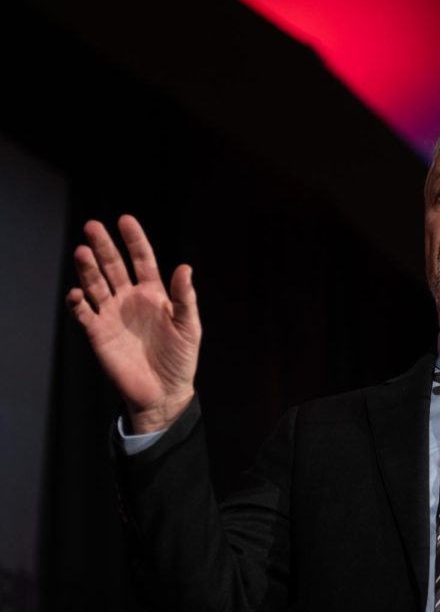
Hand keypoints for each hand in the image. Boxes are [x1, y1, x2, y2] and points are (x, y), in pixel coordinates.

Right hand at [66, 215, 200, 433]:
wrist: (164, 392)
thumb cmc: (180, 359)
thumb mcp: (189, 327)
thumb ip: (185, 298)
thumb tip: (185, 268)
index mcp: (154, 294)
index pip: (142, 260)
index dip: (134, 240)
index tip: (125, 220)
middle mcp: (130, 299)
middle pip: (113, 266)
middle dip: (103, 247)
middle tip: (92, 227)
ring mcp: (112, 314)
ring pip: (96, 284)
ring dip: (88, 269)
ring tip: (82, 252)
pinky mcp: (98, 332)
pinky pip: (83, 313)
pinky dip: (77, 302)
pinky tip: (77, 293)